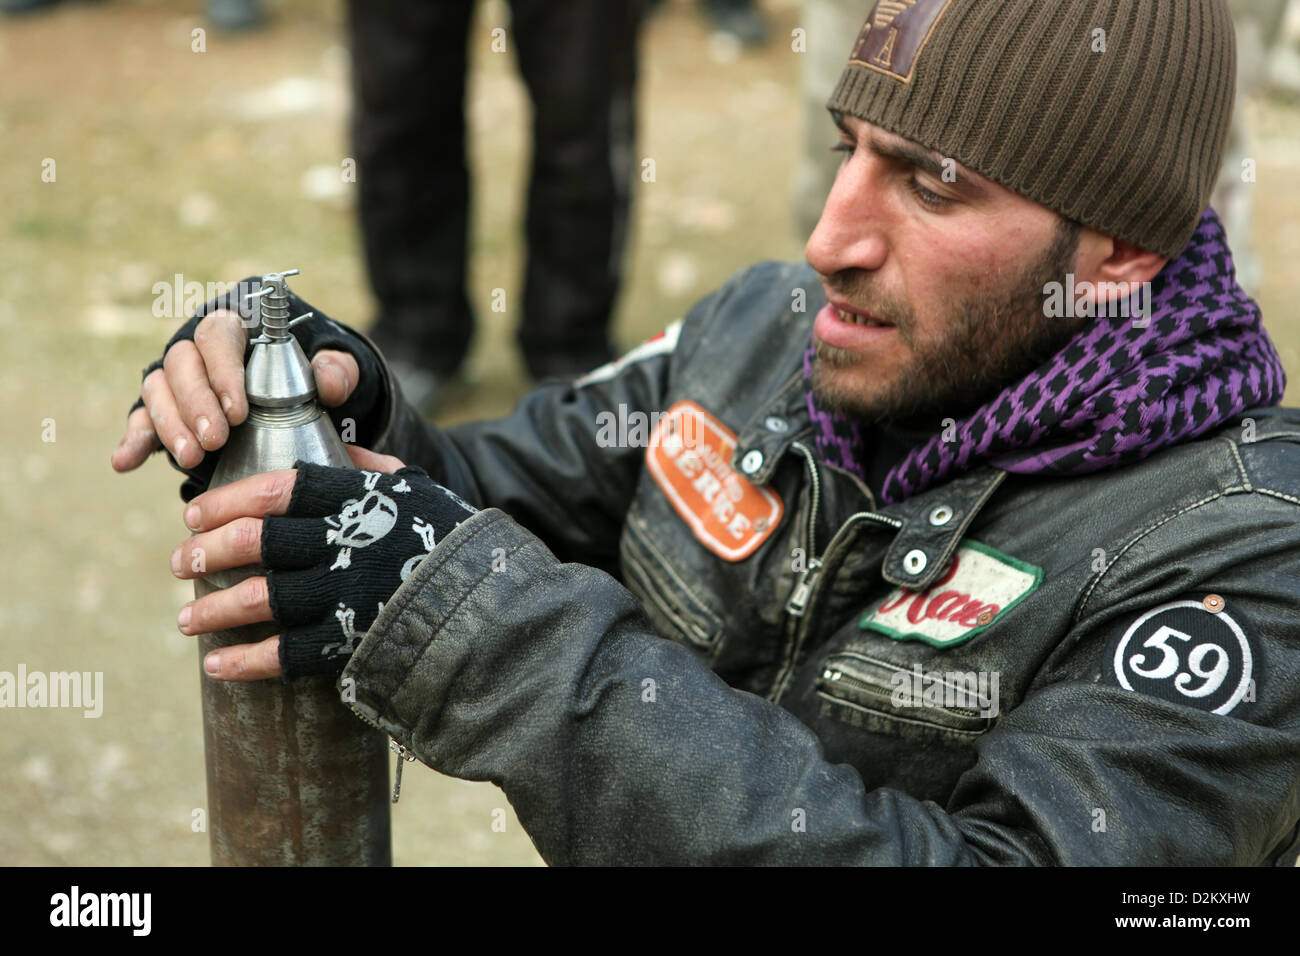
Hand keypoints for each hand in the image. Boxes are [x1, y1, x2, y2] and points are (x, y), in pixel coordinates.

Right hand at [111, 307, 361, 472]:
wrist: (301, 398)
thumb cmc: (315, 373)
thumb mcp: (338, 367)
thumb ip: (339, 370)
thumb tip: (328, 383)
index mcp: (237, 327)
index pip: (218, 335)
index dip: (223, 371)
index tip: (239, 411)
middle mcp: (199, 350)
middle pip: (182, 365)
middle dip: (196, 405)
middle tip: (215, 441)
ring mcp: (178, 382)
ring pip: (158, 391)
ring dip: (170, 425)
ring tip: (190, 458)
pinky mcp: (166, 412)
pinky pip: (141, 420)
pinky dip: (133, 440)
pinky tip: (126, 462)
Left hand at [168, 445, 476, 681]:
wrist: (490, 602)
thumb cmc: (450, 540)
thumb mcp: (417, 490)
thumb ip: (373, 469)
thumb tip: (339, 448)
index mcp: (357, 500)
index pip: (276, 489)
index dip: (227, 501)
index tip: (194, 513)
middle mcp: (345, 543)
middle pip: (256, 542)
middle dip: (208, 551)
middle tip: (180, 562)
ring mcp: (345, 593)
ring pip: (260, 599)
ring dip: (214, 609)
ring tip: (186, 620)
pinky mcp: (351, 641)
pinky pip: (285, 654)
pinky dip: (245, 661)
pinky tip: (217, 664)